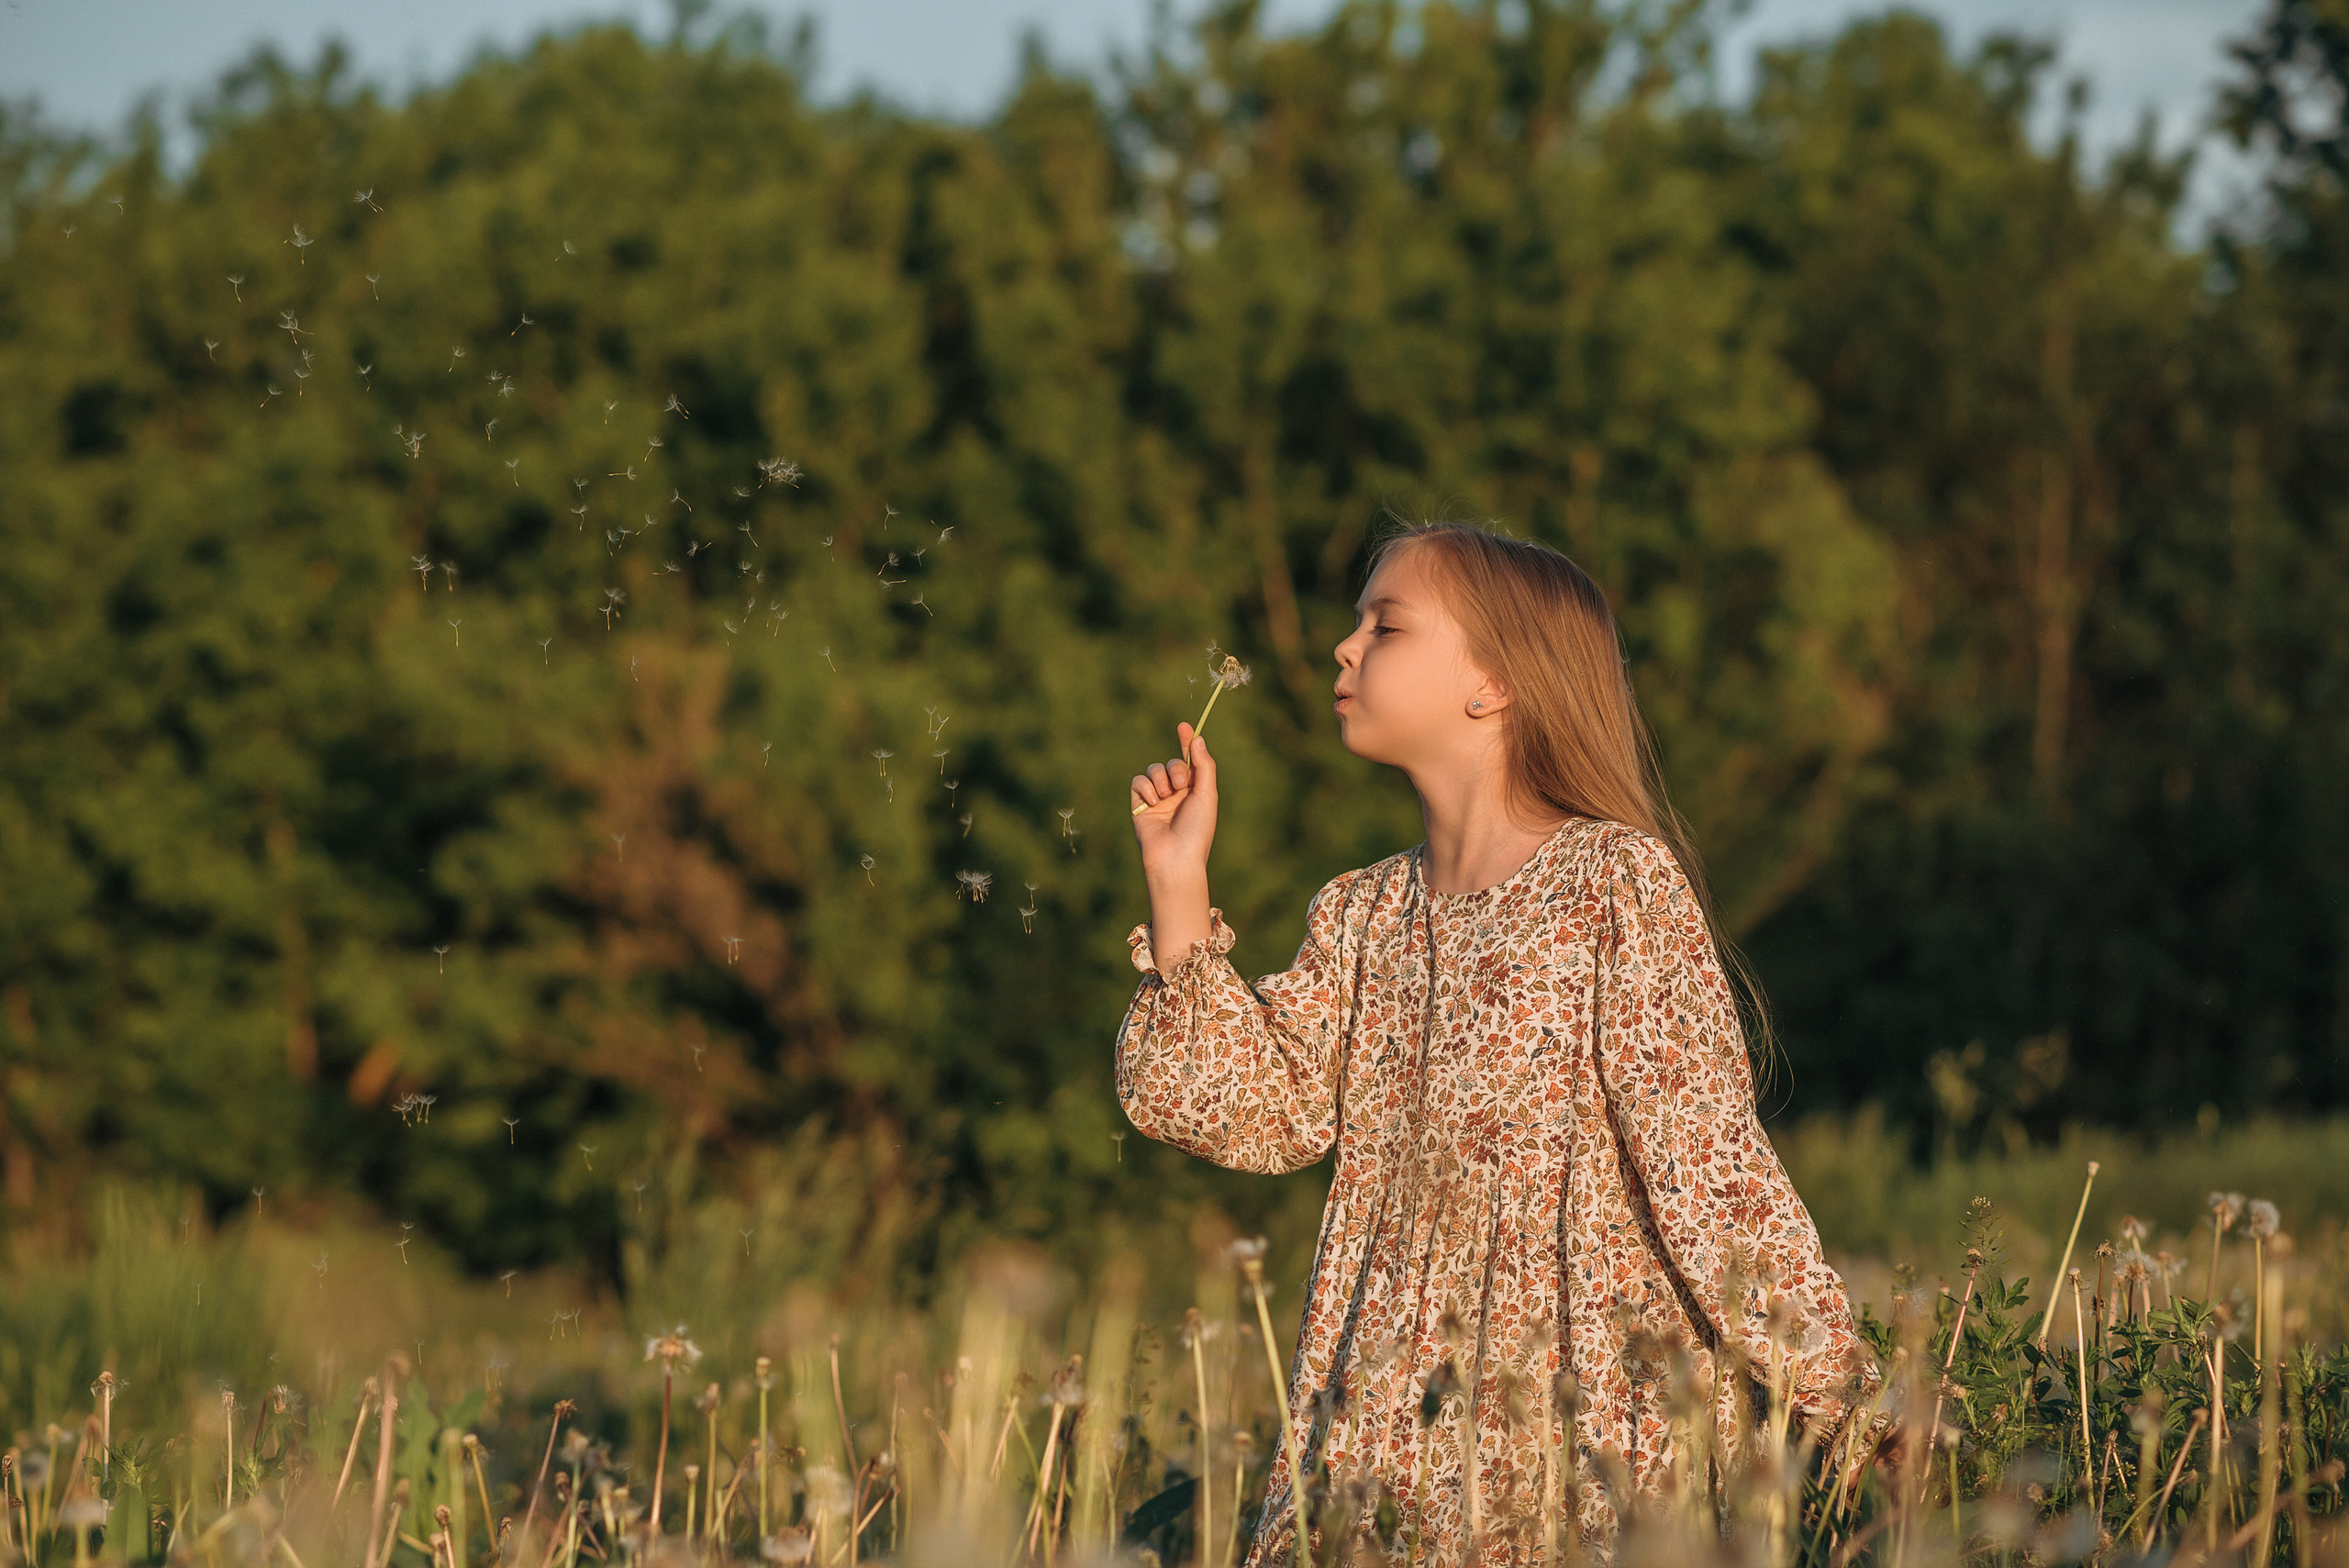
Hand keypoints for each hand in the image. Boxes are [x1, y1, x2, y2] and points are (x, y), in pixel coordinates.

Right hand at [1129, 722, 1217, 881]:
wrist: (1175, 858)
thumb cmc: (1197, 830)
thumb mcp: (1207, 795)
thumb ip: (1203, 765)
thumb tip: (1198, 738)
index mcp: (1195, 791)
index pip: (1190, 761)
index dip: (1187, 742)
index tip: (1183, 726)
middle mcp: (1176, 793)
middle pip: (1172, 763)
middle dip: (1176, 769)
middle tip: (1181, 786)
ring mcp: (1157, 799)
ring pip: (1154, 769)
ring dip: (1161, 779)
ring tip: (1165, 797)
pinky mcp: (1139, 805)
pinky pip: (1138, 782)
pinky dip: (1146, 788)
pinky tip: (1152, 802)